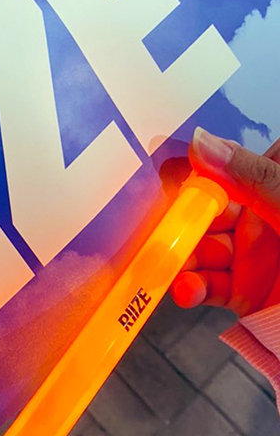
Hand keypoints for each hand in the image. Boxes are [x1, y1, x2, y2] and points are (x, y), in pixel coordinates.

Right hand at [171, 128, 279, 316]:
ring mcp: (252, 257)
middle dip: (183, 220)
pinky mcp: (243, 293)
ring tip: (169, 265)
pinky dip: (191, 288)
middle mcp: (263, 217)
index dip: (200, 171)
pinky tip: (187, 290)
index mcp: (278, 186)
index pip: (230, 168)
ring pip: (201, 249)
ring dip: (181, 257)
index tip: (175, 177)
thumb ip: (252, 176)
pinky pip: (207, 286)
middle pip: (207, 211)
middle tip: (166, 230)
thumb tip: (202, 142)